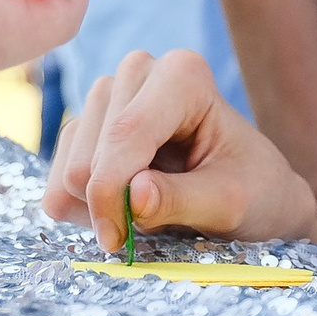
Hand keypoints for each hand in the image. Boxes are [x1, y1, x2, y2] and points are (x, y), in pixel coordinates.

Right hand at [42, 49, 316, 250]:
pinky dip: (86, 209)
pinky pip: (60, 182)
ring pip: (70, 170)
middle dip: (112, 205)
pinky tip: (127, 207)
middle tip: (155, 226)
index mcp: (183, 75)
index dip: (111, 194)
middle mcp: (138, 72)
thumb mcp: (230, 204)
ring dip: (100, 209)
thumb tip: (134, 197)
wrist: (256, 193)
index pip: (125, 135)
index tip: (118, 242)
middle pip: (87, 158)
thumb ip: (182, 200)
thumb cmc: (254, 192)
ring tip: (150, 212)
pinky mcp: (87, 128)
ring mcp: (108, 98)